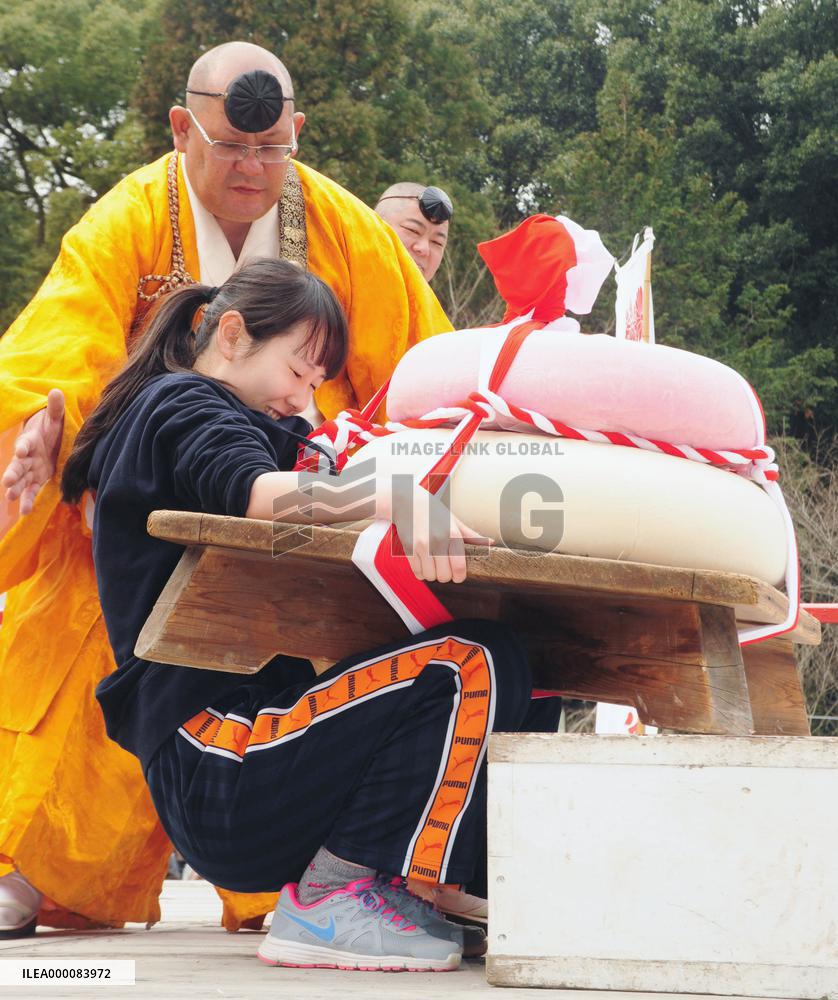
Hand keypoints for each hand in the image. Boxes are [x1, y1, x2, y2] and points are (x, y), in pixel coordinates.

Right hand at [1, 389, 64, 514]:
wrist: (51, 438)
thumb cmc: (51, 427)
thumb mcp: (55, 417)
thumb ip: (55, 407)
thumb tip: (56, 391)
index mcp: (30, 440)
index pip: (25, 443)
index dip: (23, 446)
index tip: (21, 450)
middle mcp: (27, 456)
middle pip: (18, 465)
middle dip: (13, 472)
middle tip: (7, 481)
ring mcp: (30, 469)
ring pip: (21, 480)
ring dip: (16, 488)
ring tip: (10, 497)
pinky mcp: (37, 478)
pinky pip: (31, 490)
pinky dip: (27, 500)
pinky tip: (24, 511)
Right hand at [383, 478, 492, 583]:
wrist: (408, 501)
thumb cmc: (434, 512)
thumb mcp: (454, 521)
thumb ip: (471, 535)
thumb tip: (491, 542)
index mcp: (452, 534)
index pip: (459, 567)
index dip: (460, 577)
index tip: (458, 577)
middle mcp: (438, 541)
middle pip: (444, 576)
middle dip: (446, 577)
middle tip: (445, 570)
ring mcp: (422, 545)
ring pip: (430, 576)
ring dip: (432, 575)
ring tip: (433, 566)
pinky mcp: (409, 549)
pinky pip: (417, 572)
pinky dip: (421, 573)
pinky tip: (423, 564)